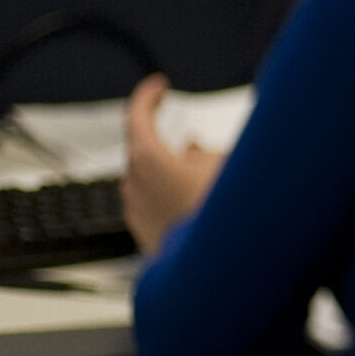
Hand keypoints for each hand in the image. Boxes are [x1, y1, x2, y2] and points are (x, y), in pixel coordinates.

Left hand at [119, 73, 223, 259]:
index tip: (160, 86)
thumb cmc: (217, 214)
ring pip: (148, 178)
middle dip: (163, 138)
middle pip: (142, 148)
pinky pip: (152, 203)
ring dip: (167, 170)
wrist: (216, 268)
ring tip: (199, 176)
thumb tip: (191, 151)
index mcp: (147, 158)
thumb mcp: (221, 166)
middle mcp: (133, 182)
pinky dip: (167, 195)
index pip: (137, 113)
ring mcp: (135, 209)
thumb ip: (200, 151)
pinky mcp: (143, 232)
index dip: (149, 95)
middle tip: (184, 133)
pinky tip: (193, 202)